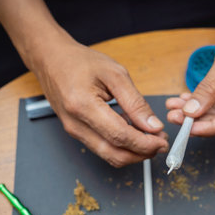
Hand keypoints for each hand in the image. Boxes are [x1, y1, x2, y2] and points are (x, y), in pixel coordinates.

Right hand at [30, 30, 168, 166]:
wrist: (51, 59)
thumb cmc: (80, 62)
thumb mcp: (115, 74)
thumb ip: (135, 102)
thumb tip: (153, 126)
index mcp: (83, 106)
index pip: (120, 136)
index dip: (145, 143)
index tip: (162, 140)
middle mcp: (75, 125)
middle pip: (114, 154)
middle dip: (142, 153)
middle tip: (161, 143)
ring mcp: (74, 131)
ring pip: (109, 155)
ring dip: (133, 152)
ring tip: (151, 138)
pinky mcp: (76, 133)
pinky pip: (102, 147)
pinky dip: (122, 146)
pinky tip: (134, 133)